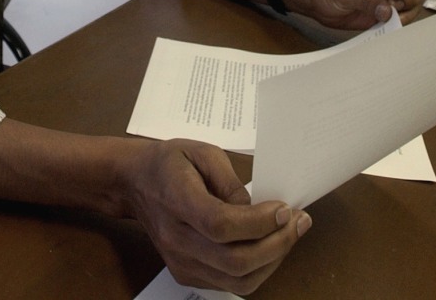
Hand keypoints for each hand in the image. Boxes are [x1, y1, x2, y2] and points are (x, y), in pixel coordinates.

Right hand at [123, 138, 310, 294]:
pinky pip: (229, 284)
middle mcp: (176, 239)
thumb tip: (257, 209)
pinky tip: (268, 246)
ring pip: (236, 281)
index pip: (220, 225)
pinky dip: (257, 270)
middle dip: (277, 244)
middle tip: (299, 222)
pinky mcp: (185, 273)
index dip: (257, 222)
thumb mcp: (201, 152)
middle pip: (234, 260)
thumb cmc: (169, 162)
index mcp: (176, 199)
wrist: (136, 183)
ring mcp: (180, 262)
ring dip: (272, 261)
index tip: (284, 208)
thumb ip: (230, 180)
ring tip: (289, 235)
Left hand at [283, 0, 428, 30]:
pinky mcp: (388, 13)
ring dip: (407, 11)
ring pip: (415, 2)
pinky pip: (405, 17)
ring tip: (385, 15)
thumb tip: (388, 11)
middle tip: (393, 5)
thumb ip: (364, 0)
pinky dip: (401, 22)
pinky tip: (385, 23)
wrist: (318, 5)